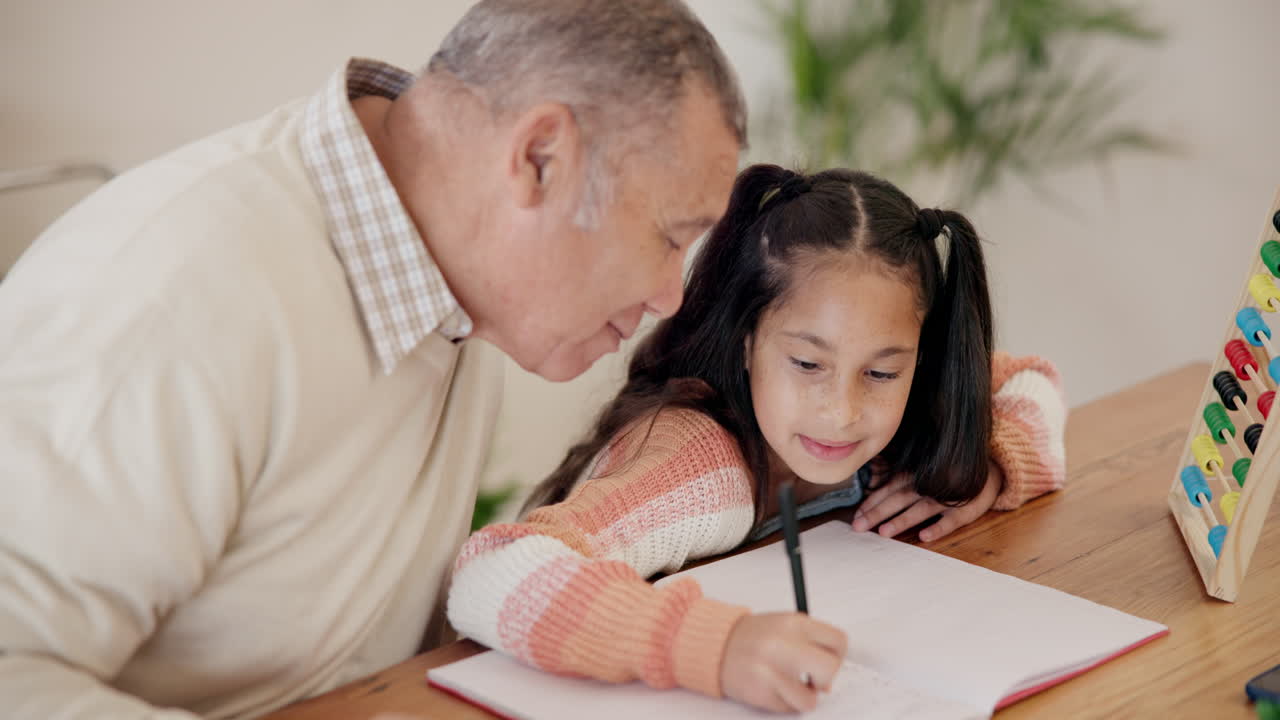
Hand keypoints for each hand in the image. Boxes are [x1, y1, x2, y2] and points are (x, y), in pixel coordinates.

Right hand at [720, 612, 846, 712]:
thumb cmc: (755, 637)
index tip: (827, 660)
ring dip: (803, 697)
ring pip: (810, 699)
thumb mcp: (786, 625)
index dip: (838, 656)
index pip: (838, 642)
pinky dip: (784, 702)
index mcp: (794, 623)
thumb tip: (831, 676)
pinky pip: (789, 709)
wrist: (715, 645)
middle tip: (813, 679)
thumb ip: (811, 642)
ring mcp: (770, 670)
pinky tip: (772, 688)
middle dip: (826, 679)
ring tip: (788, 685)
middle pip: (830, 669)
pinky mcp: (760, 692)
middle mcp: (783, 644)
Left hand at [851, 462, 1003, 541]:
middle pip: (898, 500)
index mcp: (915, 477)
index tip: (855, 516)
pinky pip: (951, 520)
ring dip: (901, 520)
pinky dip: (938, 528)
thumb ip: (900, 481)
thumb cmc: (947, 475)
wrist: (990, 470)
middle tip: (859, 527)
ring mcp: (946, 498)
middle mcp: (927, 486)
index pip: (888, 490)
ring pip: (920, 510)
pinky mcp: (965, 509)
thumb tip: (870, 492)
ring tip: (884, 532)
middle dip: (877, 513)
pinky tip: (925, 537)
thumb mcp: (923, 472)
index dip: (871, 503)